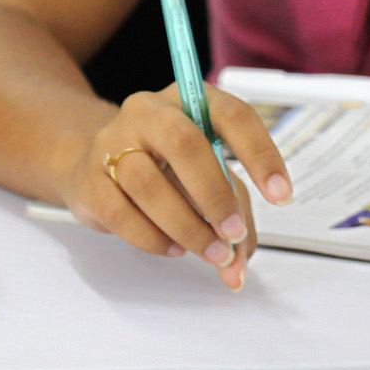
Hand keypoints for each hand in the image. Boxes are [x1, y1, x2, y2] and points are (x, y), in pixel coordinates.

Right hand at [61, 84, 290, 290]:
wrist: (96, 165)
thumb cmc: (167, 170)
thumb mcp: (209, 181)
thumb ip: (233, 217)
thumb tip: (236, 269)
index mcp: (189, 100)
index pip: (231, 114)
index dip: (260, 154)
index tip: (281, 196)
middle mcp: (148, 111)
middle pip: (183, 142)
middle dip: (214, 194)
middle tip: (234, 234)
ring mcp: (112, 140)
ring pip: (148, 182)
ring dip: (187, 226)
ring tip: (210, 252)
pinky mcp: (88, 176)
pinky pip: (120, 212)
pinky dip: (152, 238)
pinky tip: (172, 247)